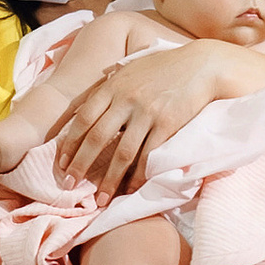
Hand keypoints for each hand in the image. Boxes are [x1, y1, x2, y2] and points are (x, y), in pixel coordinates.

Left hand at [51, 42, 224, 201]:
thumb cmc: (164, 67)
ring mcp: (147, 113)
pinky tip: (131, 188)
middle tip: (70, 184)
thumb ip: (111, 86)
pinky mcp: (168, 125)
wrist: (201, 65)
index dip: (71, 143)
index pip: (83, 118)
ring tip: (101, 199)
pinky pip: (149, 156)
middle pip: (97, 138)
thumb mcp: (131, 69)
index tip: (63, 163)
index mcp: (113, 86)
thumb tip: (90, 105)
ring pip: (122, 153)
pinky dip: (139, 175)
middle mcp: (126, 99)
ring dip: (109, 180)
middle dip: (81, 165)